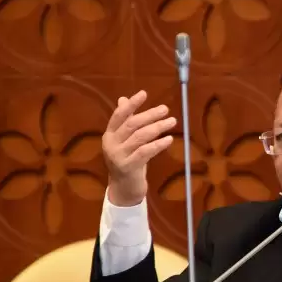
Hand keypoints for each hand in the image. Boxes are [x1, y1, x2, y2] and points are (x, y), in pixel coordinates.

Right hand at [103, 90, 176, 205]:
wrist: (124, 188)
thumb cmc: (127, 160)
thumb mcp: (125, 141)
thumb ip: (125, 121)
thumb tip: (123, 99)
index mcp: (109, 135)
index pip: (119, 115)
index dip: (131, 104)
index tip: (144, 93)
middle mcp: (111, 144)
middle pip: (131, 125)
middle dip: (149, 115)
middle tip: (165, 109)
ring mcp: (118, 156)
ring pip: (140, 137)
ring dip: (157, 127)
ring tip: (171, 121)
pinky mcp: (128, 167)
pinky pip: (145, 152)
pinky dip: (158, 144)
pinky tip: (169, 139)